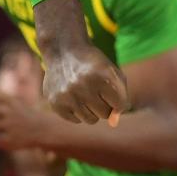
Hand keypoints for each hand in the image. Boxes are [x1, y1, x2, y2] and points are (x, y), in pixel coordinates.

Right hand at [34, 0, 129, 124]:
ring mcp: (67, 96)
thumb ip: (121, 98)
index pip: (120, 105)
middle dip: (104, 104)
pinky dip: (78, 111)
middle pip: (105, 114)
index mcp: (102, 76)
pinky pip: (76, 120)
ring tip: (86, 93)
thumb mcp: (113, 74)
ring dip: (92, 110)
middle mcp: (83, 86)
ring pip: (90, 120)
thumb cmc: (94, 66)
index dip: (118, 99)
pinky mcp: (55, 103)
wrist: (64, 51)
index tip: (112, 91)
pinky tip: (74, 96)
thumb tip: (114, 124)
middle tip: (97, 90)